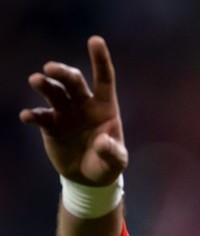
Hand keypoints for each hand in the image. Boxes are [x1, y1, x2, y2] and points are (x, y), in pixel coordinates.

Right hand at [19, 35, 127, 185]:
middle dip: (63, 73)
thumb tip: (102, 141)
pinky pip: (40, 116)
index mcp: (105, 107)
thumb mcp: (116, 161)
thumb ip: (113, 152)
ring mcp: (66, 114)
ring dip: (45, 85)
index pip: (104, 79)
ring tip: (36, 80)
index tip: (95, 40)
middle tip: (51, 68)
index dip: (100, 60)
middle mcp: (84, 105)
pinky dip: (33, 115)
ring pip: (54, 93)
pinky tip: (28, 116)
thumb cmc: (107, 164)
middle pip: (73, 82)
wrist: (88, 178)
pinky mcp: (51, 126)